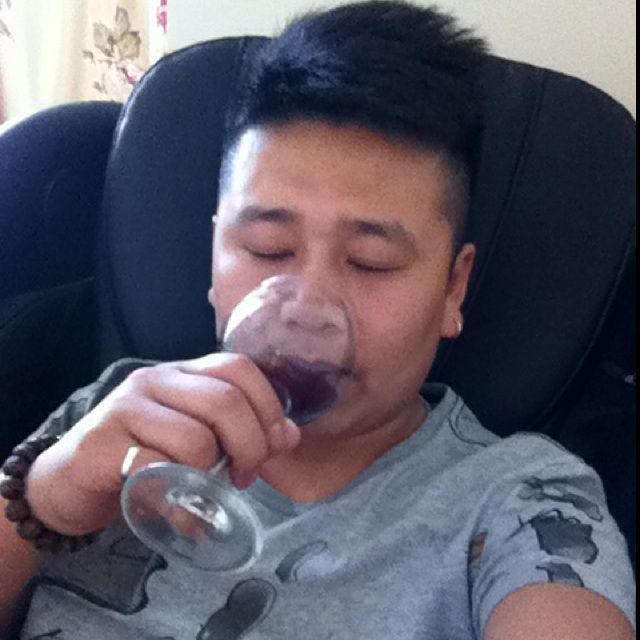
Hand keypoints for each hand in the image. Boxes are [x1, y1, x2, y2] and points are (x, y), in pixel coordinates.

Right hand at [25, 354, 300, 534]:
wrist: (70, 480)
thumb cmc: (143, 455)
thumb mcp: (196, 436)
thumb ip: (241, 432)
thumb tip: (289, 436)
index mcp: (183, 372)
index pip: (239, 368)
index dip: (268, 407)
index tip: (274, 444)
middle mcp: (155, 379)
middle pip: (225, 400)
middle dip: (250, 445)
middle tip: (246, 474)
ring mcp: (126, 408)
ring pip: (196, 437)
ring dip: (212, 473)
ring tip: (206, 489)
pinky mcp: (102, 443)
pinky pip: (157, 469)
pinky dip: (178, 498)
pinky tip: (179, 509)